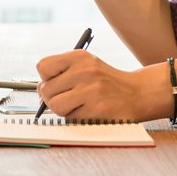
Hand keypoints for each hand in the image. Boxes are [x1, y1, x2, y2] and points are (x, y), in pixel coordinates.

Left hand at [35, 50, 153, 121]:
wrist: (137, 93)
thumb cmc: (105, 82)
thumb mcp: (86, 66)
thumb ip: (62, 73)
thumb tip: (39, 93)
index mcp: (79, 57)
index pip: (43, 67)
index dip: (46, 79)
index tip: (57, 83)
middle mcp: (85, 70)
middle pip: (46, 90)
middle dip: (52, 98)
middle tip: (69, 98)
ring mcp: (91, 90)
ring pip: (55, 106)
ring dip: (62, 110)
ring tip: (77, 105)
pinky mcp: (96, 109)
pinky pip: (70, 118)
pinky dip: (76, 118)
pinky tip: (89, 111)